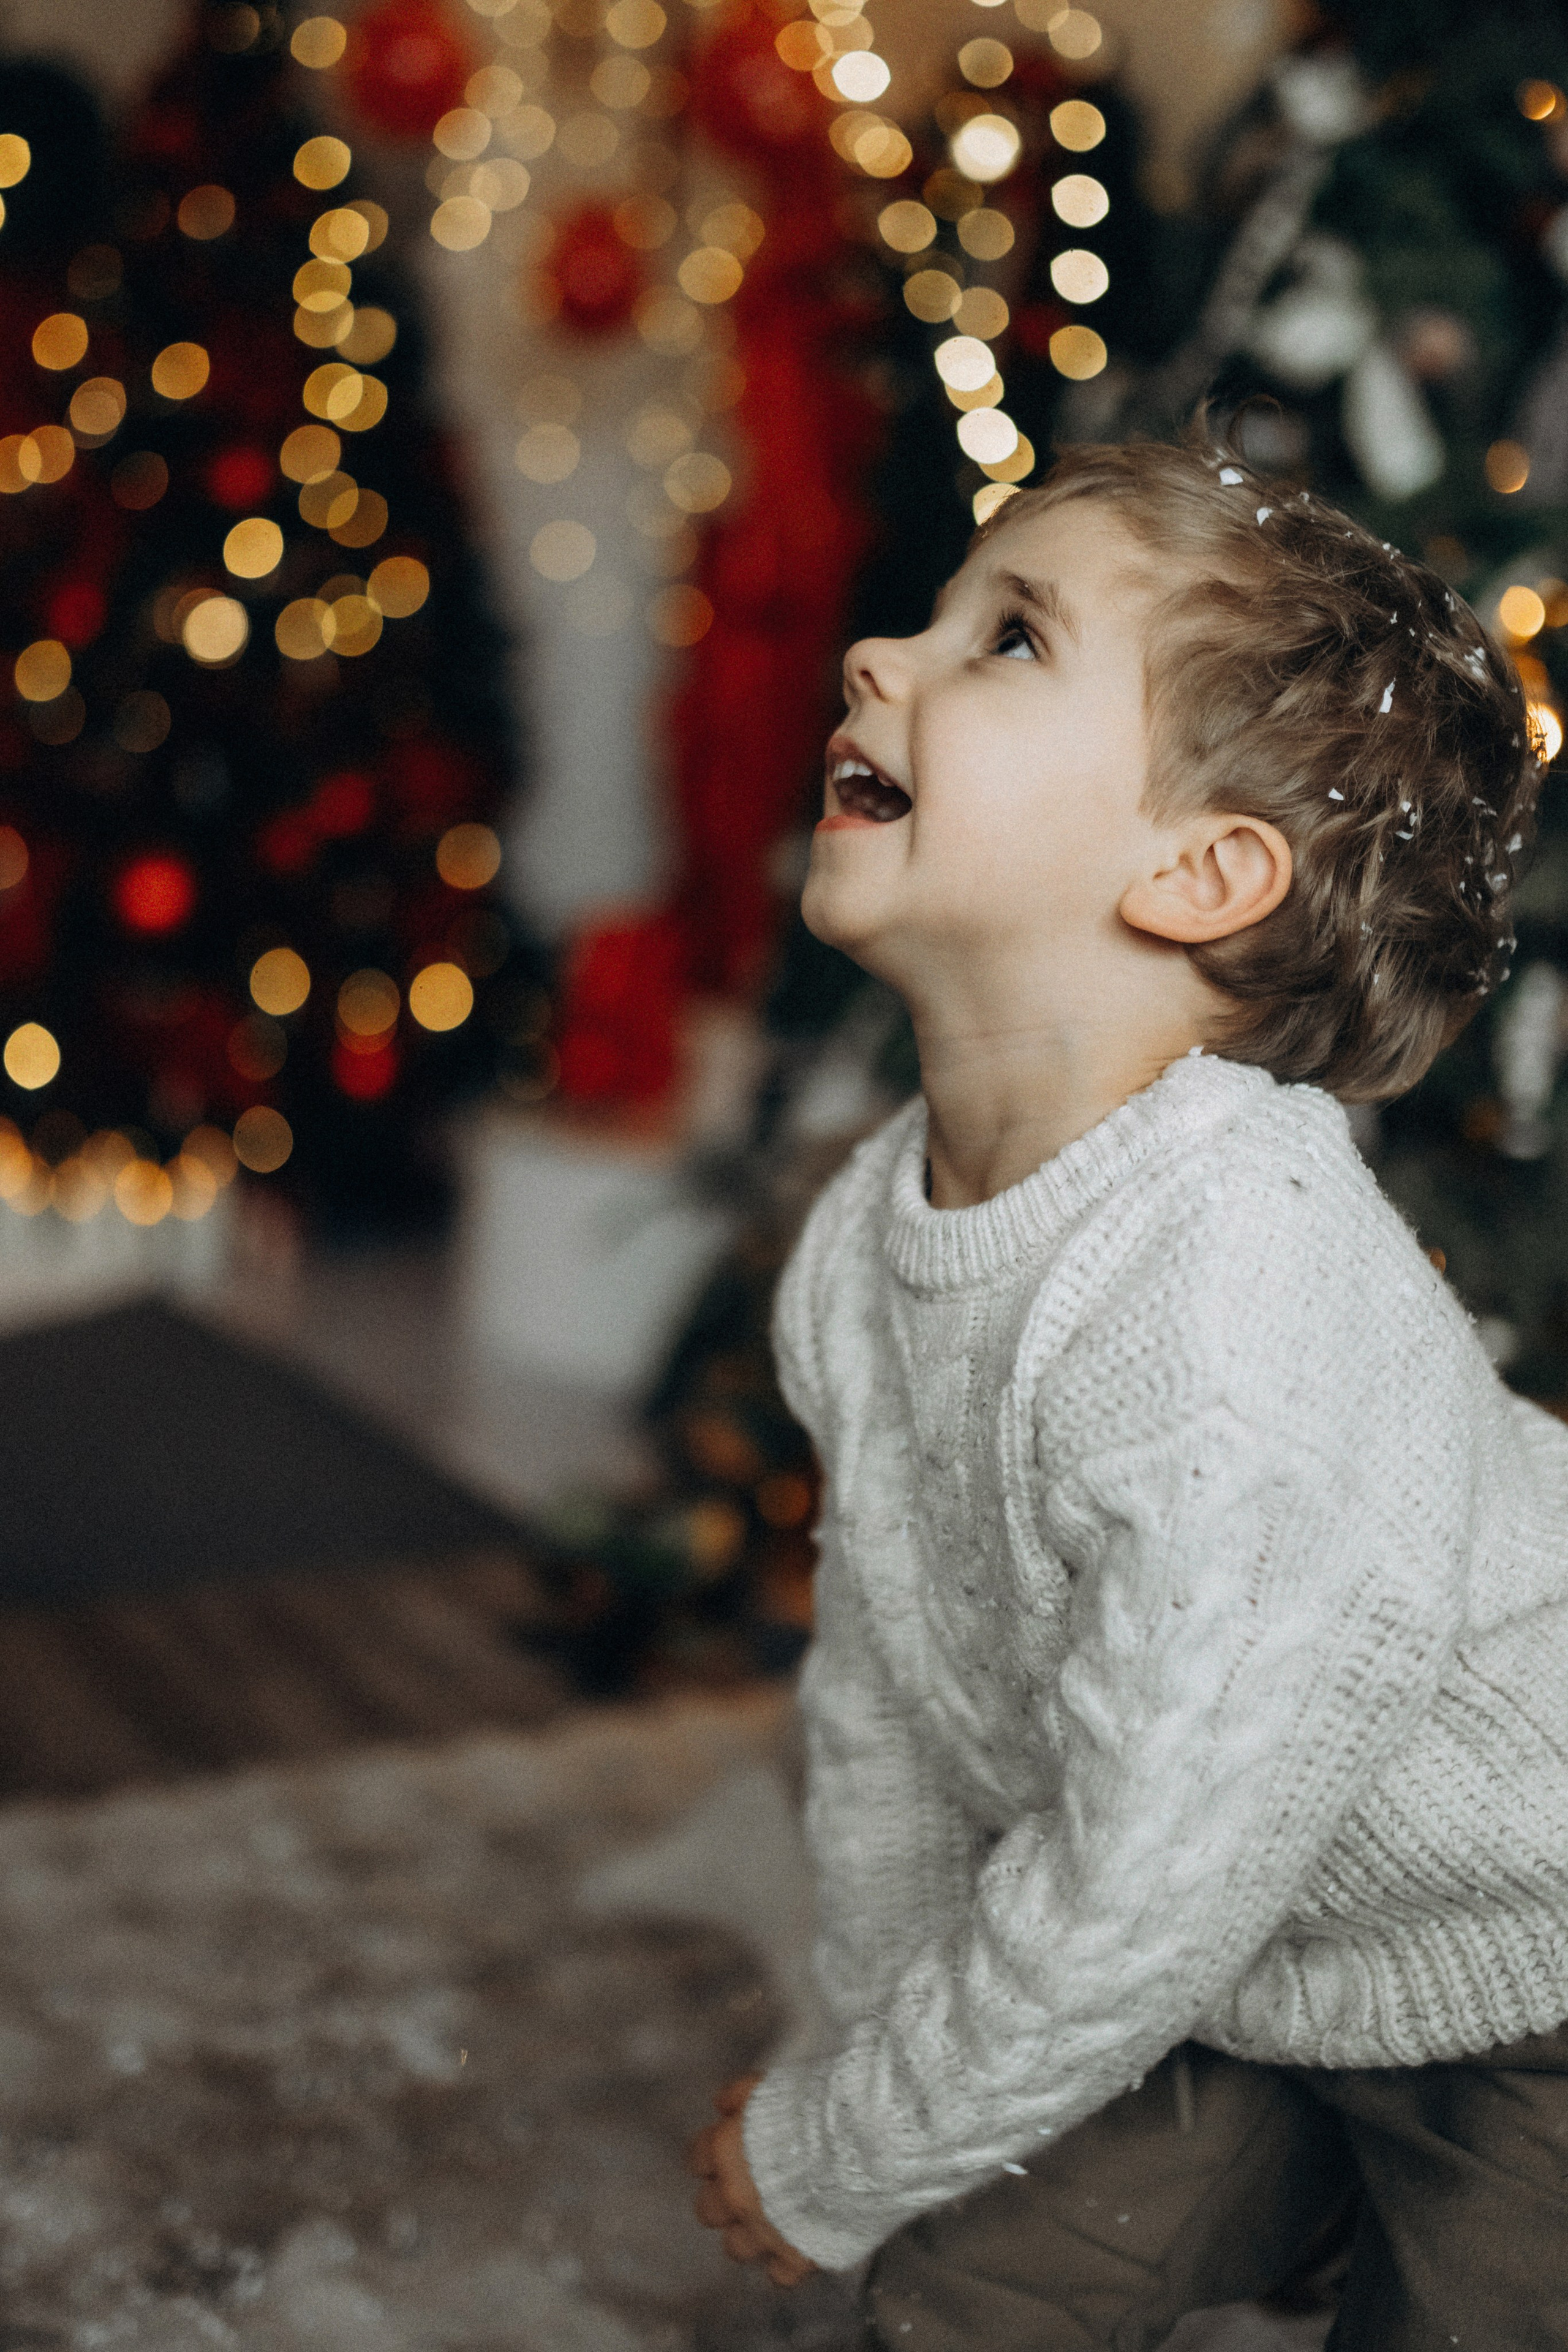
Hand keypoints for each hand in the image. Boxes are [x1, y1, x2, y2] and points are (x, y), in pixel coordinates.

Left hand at [687, 2072, 819, 2288]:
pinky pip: (778, 2275)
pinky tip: (800, 2242)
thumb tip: (721, 2105)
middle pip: (707, 2210)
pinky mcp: (796, 2258)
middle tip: (748, 2185)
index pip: (697, 2158)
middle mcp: (736, 2197)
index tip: (729, 2149)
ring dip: (749, 2233)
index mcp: (726, 2152)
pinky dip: (786, 2261)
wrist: (861, 2143)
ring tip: (773, 2218)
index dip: (714, 2153)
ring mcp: (763, 2231)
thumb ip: (739, 2095)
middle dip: (723, 2198)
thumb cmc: (817, 2108)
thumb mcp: (771, 2086)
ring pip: (735, 2247)